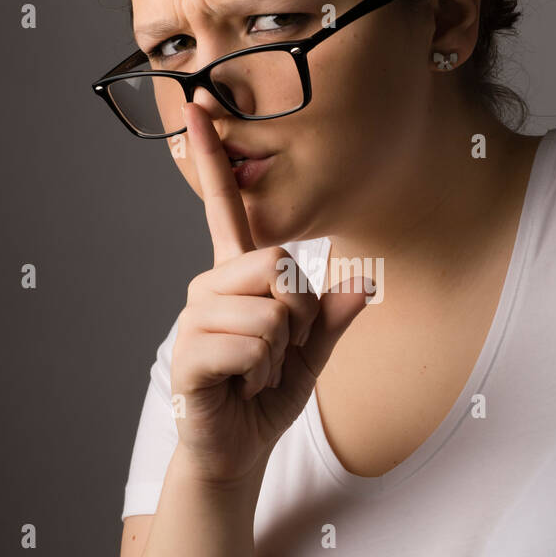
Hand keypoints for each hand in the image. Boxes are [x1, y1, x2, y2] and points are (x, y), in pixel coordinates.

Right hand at [169, 102, 370, 485]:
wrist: (239, 449)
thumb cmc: (267, 394)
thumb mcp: (313, 352)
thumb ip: (336, 315)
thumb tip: (367, 279)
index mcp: (236, 277)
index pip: (225, 209)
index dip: (210, 158)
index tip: (196, 107)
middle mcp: (210, 288)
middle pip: (279, 263)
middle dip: (300, 314)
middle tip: (278, 349)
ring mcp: (194, 319)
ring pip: (271, 310)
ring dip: (280, 352)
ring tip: (255, 371)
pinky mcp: (187, 355)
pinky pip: (251, 343)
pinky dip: (262, 373)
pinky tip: (240, 386)